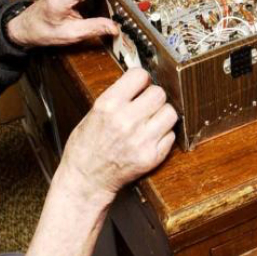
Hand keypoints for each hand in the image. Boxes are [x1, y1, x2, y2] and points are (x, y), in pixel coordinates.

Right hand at [57, 69, 176, 201]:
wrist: (85, 180)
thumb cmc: (85, 147)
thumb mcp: (93, 113)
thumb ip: (118, 97)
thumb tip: (140, 82)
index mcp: (108, 105)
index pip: (140, 75)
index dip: (141, 79)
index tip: (140, 85)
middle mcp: (126, 121)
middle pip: (159, 93)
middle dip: (153, 97)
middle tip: (146, 105)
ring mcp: (141, 140)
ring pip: (170, 112)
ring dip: (162, 114)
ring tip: (151, 121)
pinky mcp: (152, 156)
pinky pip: (171, 135)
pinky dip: (164, 134)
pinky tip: (150, 137)